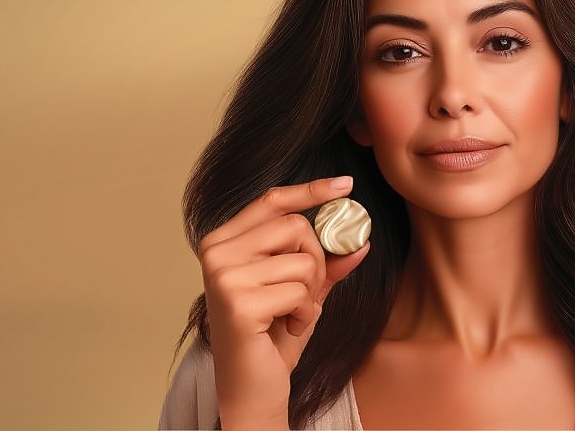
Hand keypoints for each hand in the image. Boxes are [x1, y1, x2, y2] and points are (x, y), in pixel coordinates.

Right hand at [198, 176, 371, 429]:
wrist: (251, 389)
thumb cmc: (270, 338)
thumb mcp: (300, 291)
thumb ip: (324, 264)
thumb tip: (358, 241)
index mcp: (223, 241)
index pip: (271, 200)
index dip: (310, 190)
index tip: (345, 185)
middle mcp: (216, 252)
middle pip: (295, 227)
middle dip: (317, 261)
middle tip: (305, 293)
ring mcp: (223, 276)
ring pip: (302, 259)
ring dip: (312, 292)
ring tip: (294, 314)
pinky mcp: (238, 302)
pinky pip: (300, 291)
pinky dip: (307, 313)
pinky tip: (289, 328)